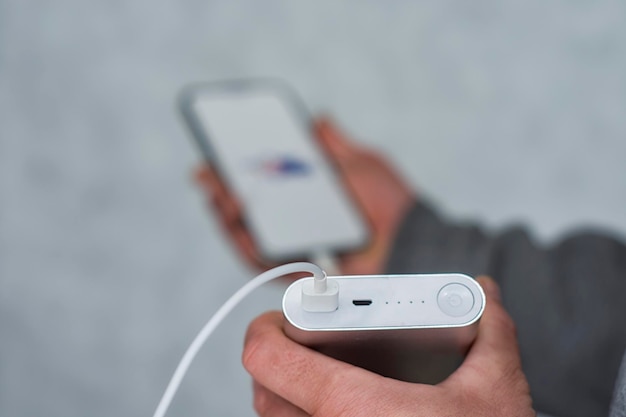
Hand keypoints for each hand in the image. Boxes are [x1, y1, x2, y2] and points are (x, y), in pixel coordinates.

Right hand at [194, 117, 414, 274]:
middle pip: (247, 215)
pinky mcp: (299, 274)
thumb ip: (334, 145)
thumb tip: (318, 119)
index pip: (262, 190)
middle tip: (207, 173)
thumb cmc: (389, 203)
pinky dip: (244, 241)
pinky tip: (235, 219)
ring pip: (247, 238)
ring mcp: (295, 252)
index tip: (217, 159)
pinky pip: (262, 262)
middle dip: (221, 193)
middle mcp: (295, 228)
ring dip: (226, 216)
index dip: (236, 176)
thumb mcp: (360, 163)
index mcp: (306, 203)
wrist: (409, 239)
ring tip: (219, 193)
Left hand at [242, 277, 534, 416]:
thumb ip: (489, 331)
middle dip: (279, 360)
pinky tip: (340, 410)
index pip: (268, 360)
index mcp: (354, 409)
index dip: (264, 329)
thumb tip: (483, 294)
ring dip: (290, 394)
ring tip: (321, 374)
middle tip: (304, 341)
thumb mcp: (496, 390)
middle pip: (264, 392)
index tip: (278, 317)